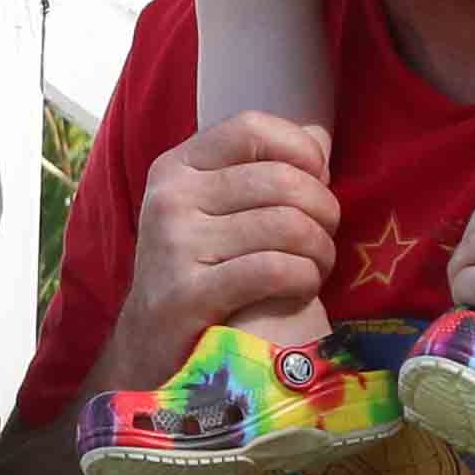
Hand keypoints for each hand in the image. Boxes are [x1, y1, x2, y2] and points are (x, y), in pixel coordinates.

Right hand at [102, 112, 340, 394]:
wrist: (151, 346)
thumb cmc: (201, 270)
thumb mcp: (216, 209)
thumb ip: (263, 169)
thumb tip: (318, 135)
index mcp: (176, 167)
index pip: (250, 128)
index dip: (300, 149)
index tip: (318, 178)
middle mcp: (169, 199)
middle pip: (281, 181)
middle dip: (324, 210)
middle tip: (323, 237)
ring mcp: (174, 246)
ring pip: (287, 226)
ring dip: (320, 251)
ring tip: (315, 267)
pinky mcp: (186, 295)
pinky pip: (275, 269)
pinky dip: (304, 279)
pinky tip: (302, 289)